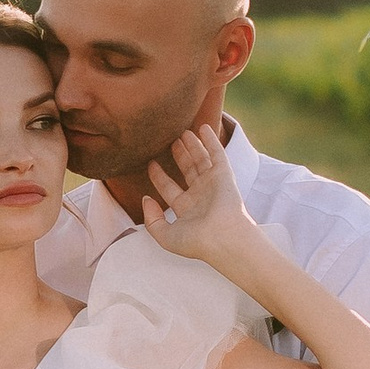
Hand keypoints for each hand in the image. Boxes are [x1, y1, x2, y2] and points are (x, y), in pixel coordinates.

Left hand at [140, 127, 249, 271]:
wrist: (222, 238)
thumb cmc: (196, 241)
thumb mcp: (165, 236)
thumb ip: (151, 220)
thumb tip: (145, 199)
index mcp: (187, 209)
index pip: (170, 189)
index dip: (159, 176)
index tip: (150, 164)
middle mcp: (200, 195)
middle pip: (187, 170)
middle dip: (179, 156)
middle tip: (170, 141)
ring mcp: (213, 184)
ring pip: (200, 160)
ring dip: (192, 146)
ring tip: (183, 132)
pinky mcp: (224, 175)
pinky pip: (216, 153)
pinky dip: (210, 140)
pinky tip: (203, 127)